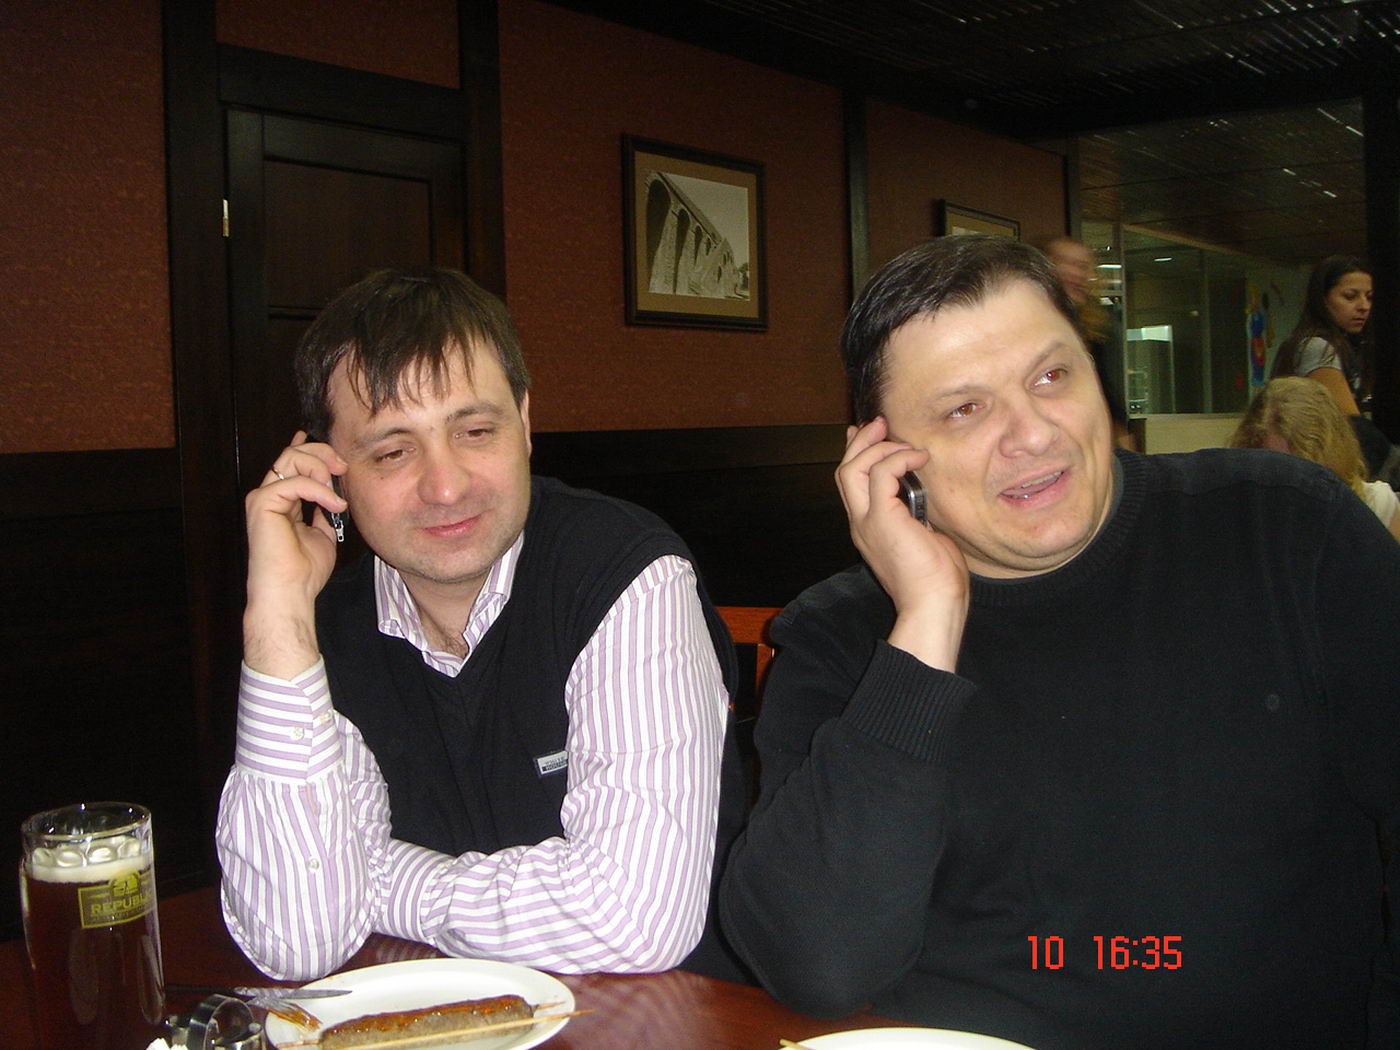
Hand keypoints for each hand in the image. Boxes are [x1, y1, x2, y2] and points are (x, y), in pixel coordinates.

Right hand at [243, 431, 348, 677]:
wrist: (291, 592)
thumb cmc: (304, 571)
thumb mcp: (324, 534)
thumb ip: (325, 512)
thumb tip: (335, 496)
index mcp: (282, 502)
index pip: (292, 465)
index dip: (309, 448)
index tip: (332, 449)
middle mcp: (270, 496)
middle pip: (291, 454)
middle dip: (321, 453)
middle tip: (342, 467)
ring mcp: (263, 498)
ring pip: (290, 459)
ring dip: (320, 468)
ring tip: (337, 493)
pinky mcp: (262, 504)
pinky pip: (294, 482)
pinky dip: (319, 490)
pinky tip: (334, 505)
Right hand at [836, 418, 968, 670]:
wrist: (933, 606)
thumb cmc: (936, 581)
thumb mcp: (925, 538)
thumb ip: (919, 515)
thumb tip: (924, 497)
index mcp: (868, 528)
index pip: (852, 484)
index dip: (857, 455)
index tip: (870, 434)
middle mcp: (860, 523)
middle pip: (845, 472)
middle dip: (861, 443)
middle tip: (880, 424)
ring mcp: (867, 521)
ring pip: (852, 469)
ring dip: (875, 448)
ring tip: (898, 438)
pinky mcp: (882, 519)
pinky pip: (882, 474)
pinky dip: (899, 459)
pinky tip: (918, 458)